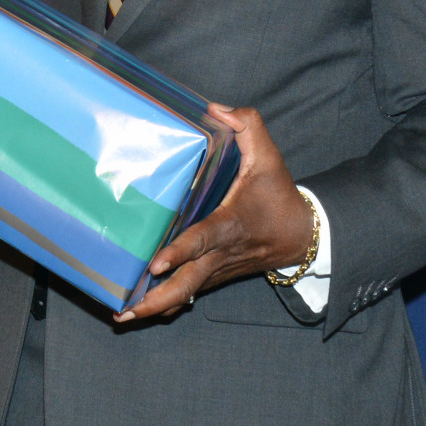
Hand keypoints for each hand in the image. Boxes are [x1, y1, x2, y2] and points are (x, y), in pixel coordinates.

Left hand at [114, 102, 314, 322]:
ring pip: (186, 295)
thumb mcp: (270, 156)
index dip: (180, 251)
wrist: (304, 237)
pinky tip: (137, 310)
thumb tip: (216, 108)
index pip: (202, 239)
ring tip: (121, 317)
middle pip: (188, 284)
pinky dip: (166, 305)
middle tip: (127, 310)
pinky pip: (188, 294)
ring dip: (156, 308)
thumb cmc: (280, 195)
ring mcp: (216, 270)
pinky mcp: (214, 276)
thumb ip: (247, 127)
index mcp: (230, 225)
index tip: (156, 264)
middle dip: (158, 299)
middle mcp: (220, 254)